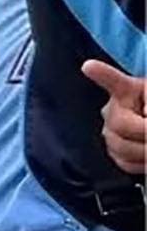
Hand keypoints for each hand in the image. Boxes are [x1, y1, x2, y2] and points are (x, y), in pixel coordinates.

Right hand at [84, 60, 146, 176]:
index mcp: (130, 90)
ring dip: (144, 151)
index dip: (101, 74)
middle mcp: (114, 108)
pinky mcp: (116, 151)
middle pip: (118, 124)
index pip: (112, 81)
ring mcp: (112, 130)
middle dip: (143, 131)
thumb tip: (143, 117)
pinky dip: (140, 163)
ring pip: (119, 146)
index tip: (89, 67)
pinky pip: (122, 161)